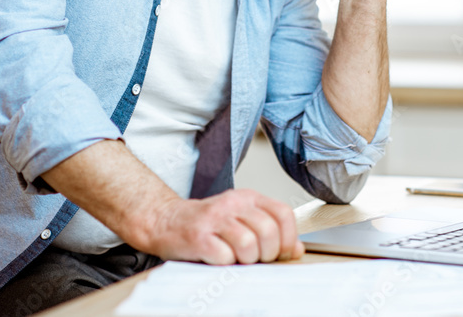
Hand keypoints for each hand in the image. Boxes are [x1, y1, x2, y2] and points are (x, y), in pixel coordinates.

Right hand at [146, 188, 304, 264]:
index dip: (288, 238)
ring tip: (235, 257)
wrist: (166, 221)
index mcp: (248, 198)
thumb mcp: (242, 221)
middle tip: (255, 258)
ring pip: (248, 244)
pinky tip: (218, 258)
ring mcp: (215, 219)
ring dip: (246, 259)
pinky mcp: (198, 237)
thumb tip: (297, 249)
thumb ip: (270, 232)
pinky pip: (225, 256)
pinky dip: (226, 263)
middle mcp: (233, 203)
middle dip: (267, 253)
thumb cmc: (208, 225)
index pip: (283, 214)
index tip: (282, 253)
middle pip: (268, 231)